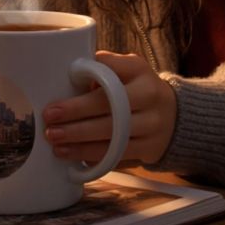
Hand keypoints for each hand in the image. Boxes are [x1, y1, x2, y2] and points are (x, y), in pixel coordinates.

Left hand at [42, 51, 176, 165]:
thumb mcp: (128, 68)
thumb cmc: (139, 88)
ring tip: (56, 143)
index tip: (57, 97)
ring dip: (80, 142)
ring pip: (113, 137)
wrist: (175, 115)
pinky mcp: (149, 149)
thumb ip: (103, 67)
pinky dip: (94, 157)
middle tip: (49, 122)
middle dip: (76, 117)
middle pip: (110, 109)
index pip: (108, 75)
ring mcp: (152, 126)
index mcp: (140, 71)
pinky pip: (118, 156)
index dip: (82, 86)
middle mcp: (150, 97)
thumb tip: (69, 73)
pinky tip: (74, 157)